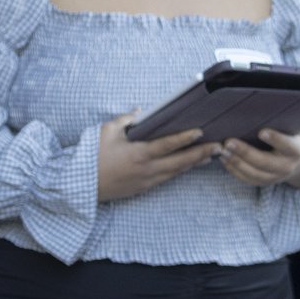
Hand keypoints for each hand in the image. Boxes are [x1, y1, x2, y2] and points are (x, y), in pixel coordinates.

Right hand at [97, 111, 221, 202]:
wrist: (80, 185)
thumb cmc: (92, 156)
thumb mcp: (106, 132)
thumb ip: (126, 120)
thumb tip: (140, 111)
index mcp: (138, 154)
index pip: (167, 145)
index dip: (185, 138)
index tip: (200, 131)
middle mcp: (147, 169)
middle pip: (180, 161)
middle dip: (201, 153)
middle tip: (219, 146)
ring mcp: (146, 180)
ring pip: (176, 172)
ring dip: (194, 163)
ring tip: (212, 155)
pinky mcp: (144, 188)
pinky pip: (167, 178)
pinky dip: (181, 171)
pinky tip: (190, 165)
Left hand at [218, 126, 299, 189]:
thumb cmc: (299, 131)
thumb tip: (288, 94)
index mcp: (299, 149)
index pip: (289, 146)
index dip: (276, 139)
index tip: (261, 131)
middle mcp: (288, 165)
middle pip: (265, 162)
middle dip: (246, 153)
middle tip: (229, 142)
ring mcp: (276, 176)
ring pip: (254, 174)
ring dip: (237, 163)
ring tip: (222, 150)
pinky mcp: (265, 181)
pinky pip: (248, 179)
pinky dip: (235, 171)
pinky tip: (224, 159)